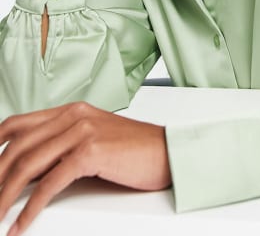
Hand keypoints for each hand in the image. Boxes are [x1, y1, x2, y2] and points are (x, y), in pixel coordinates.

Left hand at [0, 102, 171, 234]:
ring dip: (4, 195)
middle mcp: (73, 116)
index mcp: (71, 110)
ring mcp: (82, 131)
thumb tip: (28, 172)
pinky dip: (30, 208)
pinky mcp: (91, 152)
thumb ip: (63, 146)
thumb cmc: (135, 150)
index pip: (18, 123)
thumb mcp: (94, 139)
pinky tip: (21, 224)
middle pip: (17, 146)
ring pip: (28, 165)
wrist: (169, 151)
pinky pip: (50, 183)